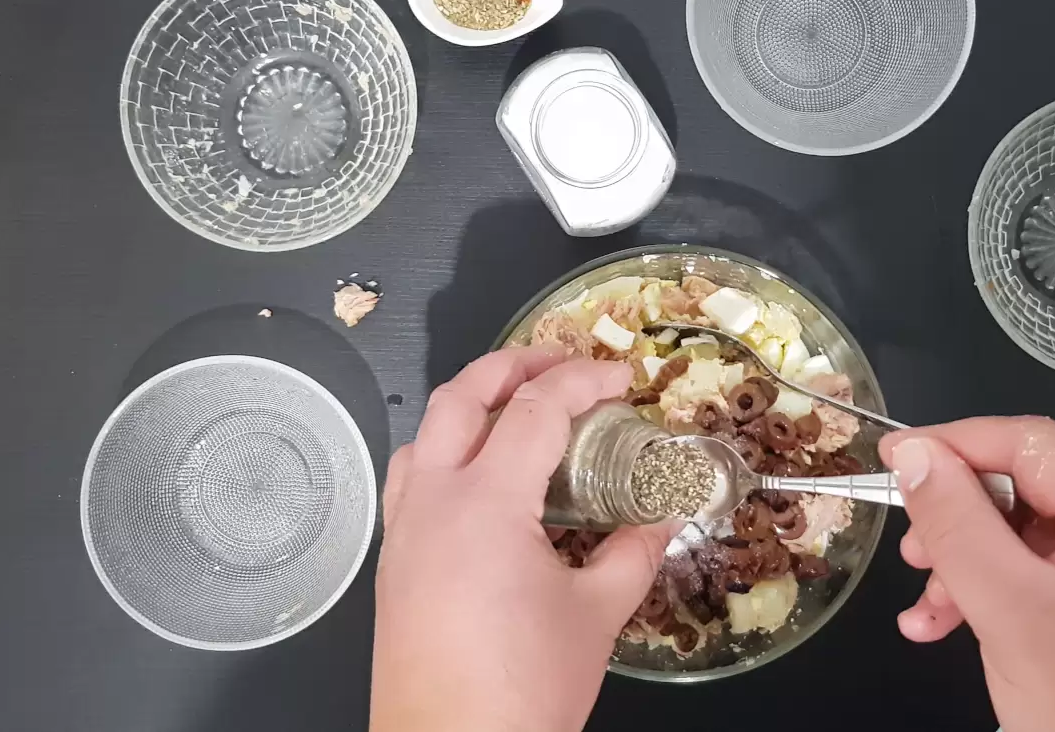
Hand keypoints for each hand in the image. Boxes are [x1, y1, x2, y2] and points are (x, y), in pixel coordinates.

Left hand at [371, 347, 677, 731]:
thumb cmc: (522, 689)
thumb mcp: (595, 617)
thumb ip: (631, 555)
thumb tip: (662, 520)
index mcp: (485, 503)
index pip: (534, 408)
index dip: (582, 381)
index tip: (621, 378)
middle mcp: (433, 500)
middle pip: (462, 395)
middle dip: (514, 365)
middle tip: (564, 365)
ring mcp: (403, 530)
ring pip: (424, 432)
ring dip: (470, 404)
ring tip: (518, 409)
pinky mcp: (393, 562)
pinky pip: (411, 480)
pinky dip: (445, 453)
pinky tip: (481, 480)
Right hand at [879, 418, 1054, 731]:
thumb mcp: (1013, 616)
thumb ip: (958, 525)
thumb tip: (917, 456)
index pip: (1041, 444)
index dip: (958, 445)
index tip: (891, 458)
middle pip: (1044, 488)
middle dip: (966, 522)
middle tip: (911, 553)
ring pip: (1048, 534)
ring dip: (979, 564)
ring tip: (931, 608)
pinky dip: (1014, 593)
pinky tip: (957, 623)